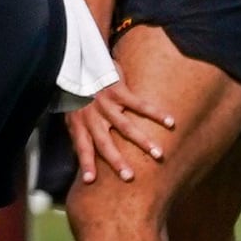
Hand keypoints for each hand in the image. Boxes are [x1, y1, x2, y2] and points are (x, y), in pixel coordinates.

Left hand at [64, 79, 180, 184]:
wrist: (80, 60)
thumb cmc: (77, 91)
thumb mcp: (71, 112)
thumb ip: (79, 132)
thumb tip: (81, 155)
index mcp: (79, 123)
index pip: (82, 148)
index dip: (85, 163)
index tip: (89, 181)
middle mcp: (91, 116)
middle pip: (104, 142)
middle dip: (117, 161)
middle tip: (130, 177)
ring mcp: (105, 103)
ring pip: (125, 126)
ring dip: (143, 141)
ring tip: (159, 154)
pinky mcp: (118, 91)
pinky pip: (140, 104)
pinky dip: (155, 113)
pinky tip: (170, 122)